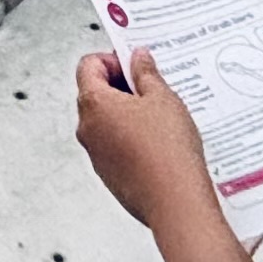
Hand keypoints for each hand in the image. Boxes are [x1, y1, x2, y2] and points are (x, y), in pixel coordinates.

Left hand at [76, 45, 215, 235]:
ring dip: (128, 113)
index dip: (113, 60)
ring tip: (160, 117)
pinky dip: (130, 138)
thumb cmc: (168, 151)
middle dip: (122, 86)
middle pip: (95, 93)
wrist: (175, 202)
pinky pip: (114, 146)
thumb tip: (138, 58)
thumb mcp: (163, 98)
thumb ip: (146, 72)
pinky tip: (158, 143)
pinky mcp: (109, 175)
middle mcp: (87, 129)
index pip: (88, 66)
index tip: (135, 65)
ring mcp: (96, 154)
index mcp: (93, 104)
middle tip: (152, 88)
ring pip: (106, 122)